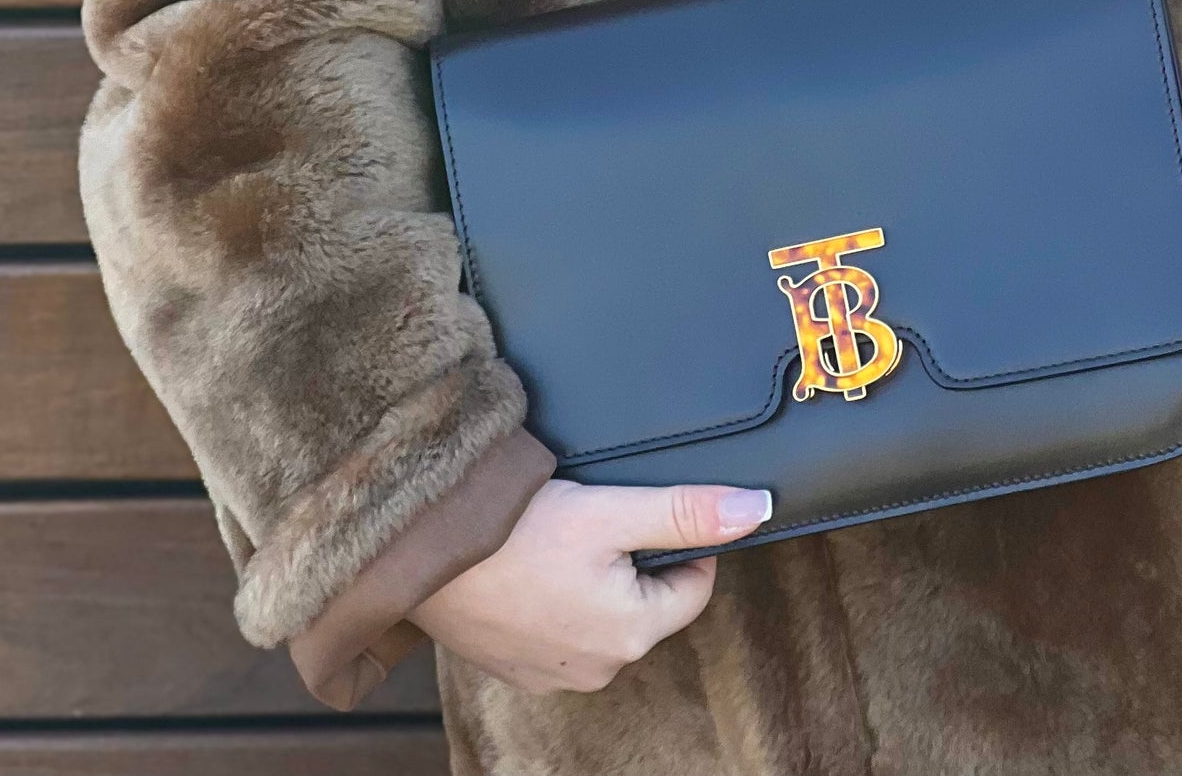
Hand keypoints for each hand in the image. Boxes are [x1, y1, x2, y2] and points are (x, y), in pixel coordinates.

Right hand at [406, 477, 771, 691]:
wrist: (423, 549)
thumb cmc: (516, 531)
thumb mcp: (611, 511)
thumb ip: (686, 514)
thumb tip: (758, 510)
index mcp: (629, 635)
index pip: (693, 586)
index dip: (679, 538)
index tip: (641, 508)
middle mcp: (596, 668)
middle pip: (646, 602)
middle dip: (631, 558)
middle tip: (592, 517)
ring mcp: (551, 673)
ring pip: (602, 613)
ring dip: (592, 576)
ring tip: (556, 536)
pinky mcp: (514, 664)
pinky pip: (558, 626)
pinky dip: (553, 594)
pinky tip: (528, 562)